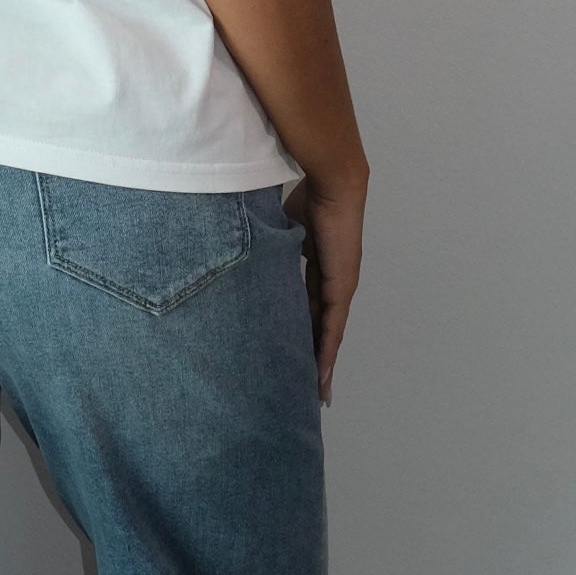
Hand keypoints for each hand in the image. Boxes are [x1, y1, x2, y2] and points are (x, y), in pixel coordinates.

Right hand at [282, 169, 366, 406]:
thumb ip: (265, 246)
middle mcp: (330, 280)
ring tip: (315, 391)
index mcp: (314, 265)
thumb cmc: (305, 196)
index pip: (305, 306)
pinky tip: (321, 373)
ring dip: (321, 362)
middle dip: (311, 356)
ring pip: (327, 332)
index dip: (299, 330)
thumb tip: (234, 249)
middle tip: (305, 386)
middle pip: (319, 326)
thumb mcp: (277, 230)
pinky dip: (326, 351)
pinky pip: (332, 325)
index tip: (291, 352)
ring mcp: (339, 285)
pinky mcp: (342, 286)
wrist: (333, 183)